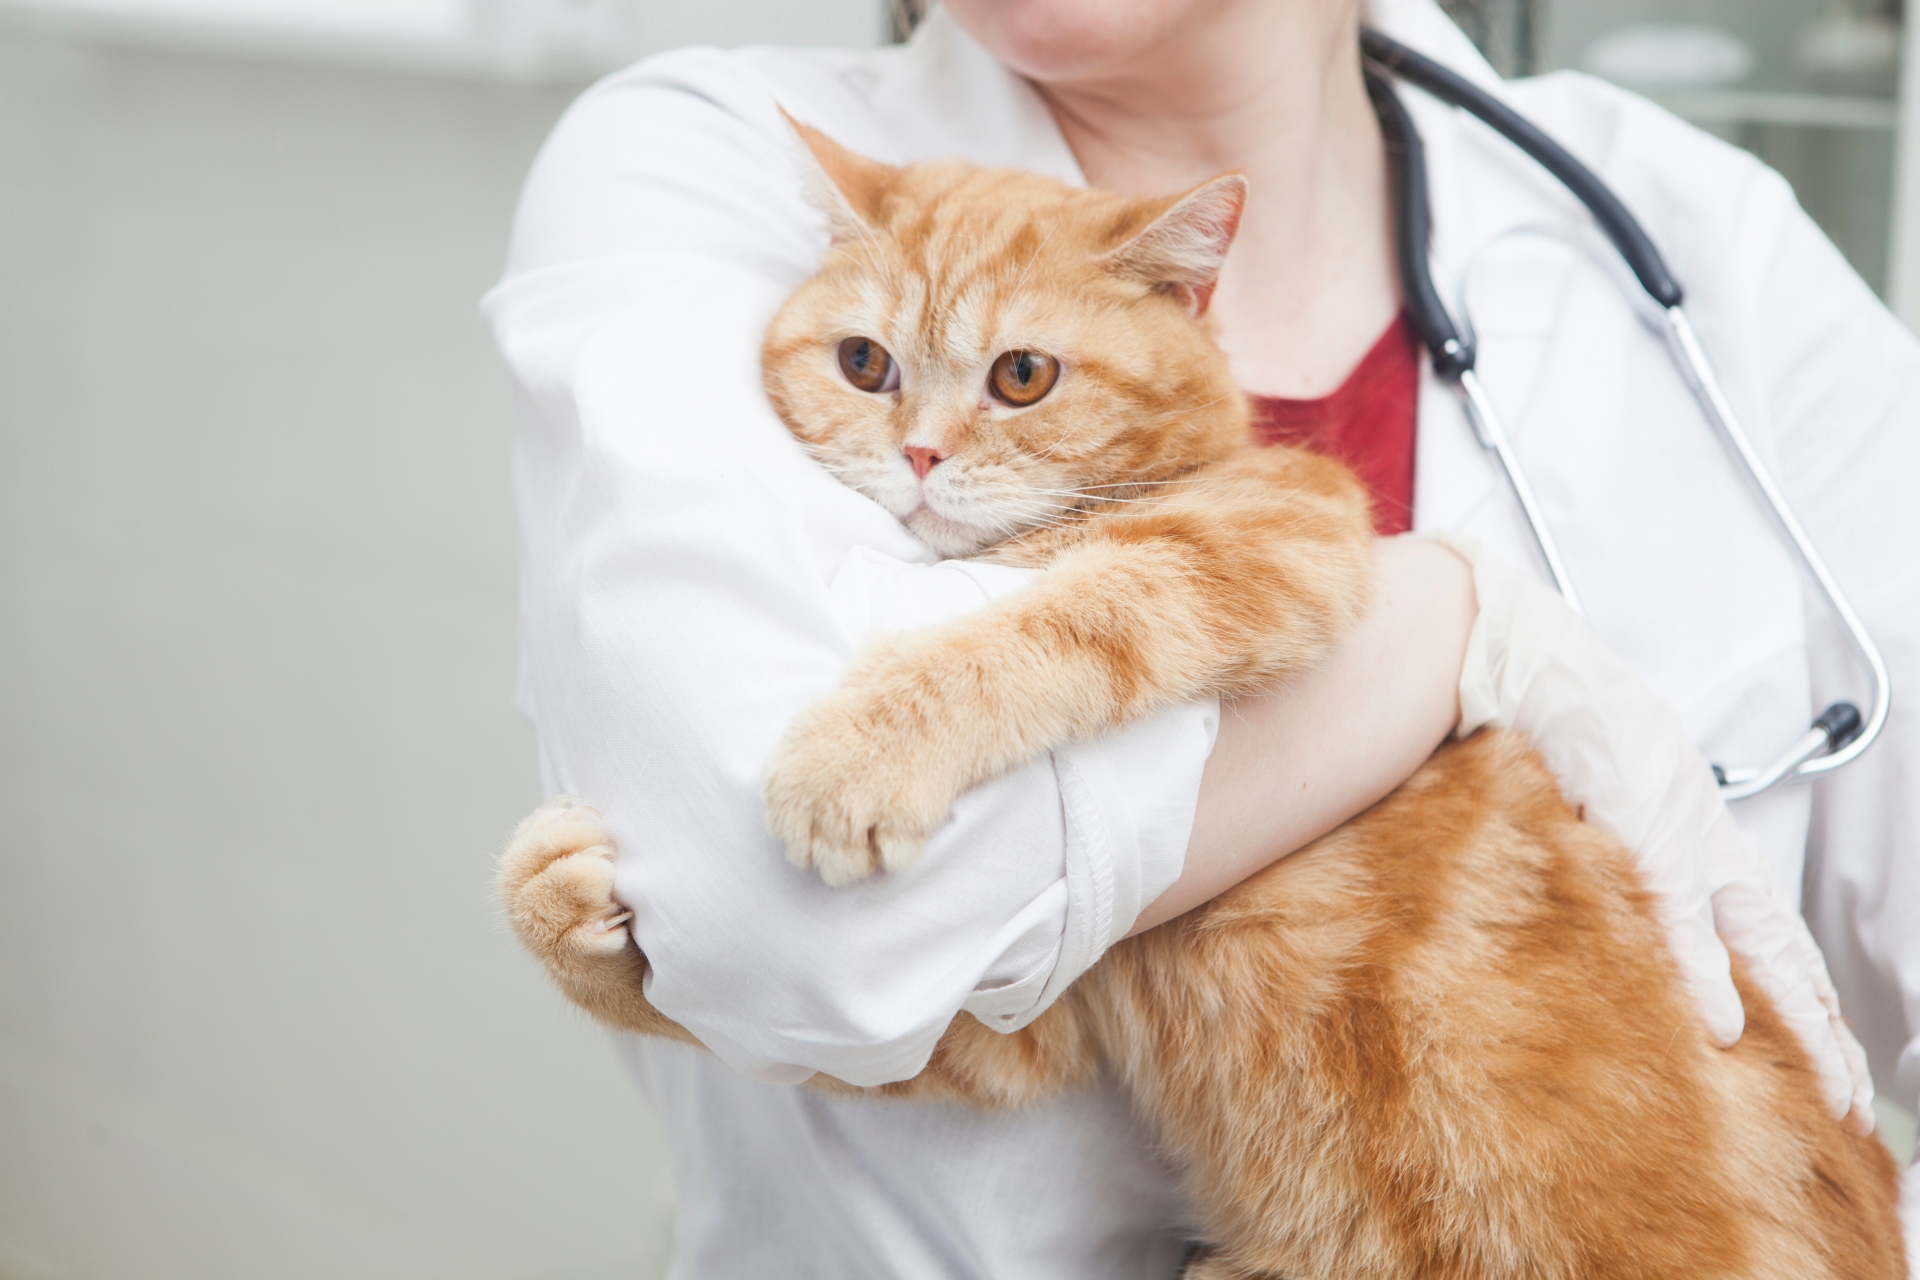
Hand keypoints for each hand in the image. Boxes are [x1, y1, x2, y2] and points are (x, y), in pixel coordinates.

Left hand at [763, 640, 965, 885]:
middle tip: (855, 828)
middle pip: (804, 854)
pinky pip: (891, 862)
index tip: (821, 821)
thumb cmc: (899, 679)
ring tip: (879, 832)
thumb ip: (816, 735)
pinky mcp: (900, 825)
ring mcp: (856, 811)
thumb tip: (811, 754)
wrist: (952, 684)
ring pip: (842, 868)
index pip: (777, 824)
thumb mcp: (828, 702)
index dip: (802, 826)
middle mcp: (814, 793)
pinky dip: (902, 848)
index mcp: (790, 764)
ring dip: (861, 857)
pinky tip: (910, 821)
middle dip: (827, 847)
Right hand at [1434, 533, 1875, 1133]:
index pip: (1771, 935)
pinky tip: (1723, 1024)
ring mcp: (1681, 838)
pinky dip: (1702, 972)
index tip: (1833, 1066)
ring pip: (1757, 945)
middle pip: (1784, 953)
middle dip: (1822, 1033)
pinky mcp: (1643, 829)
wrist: (1522, 660)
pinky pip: (1682, 915)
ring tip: (1819, 1087)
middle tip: (1851, 1105)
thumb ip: (1617, 870)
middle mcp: (1706, 844)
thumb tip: (1612, 928)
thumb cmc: (1552, 728)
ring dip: (1792, 1020)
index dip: (1805, 1001)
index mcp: (1700, 842)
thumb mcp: (1600, 805)